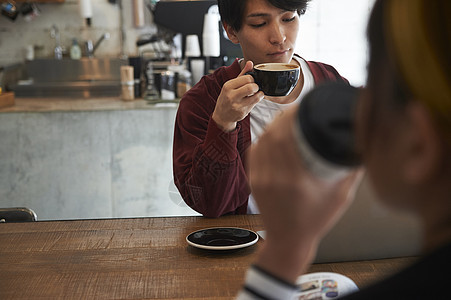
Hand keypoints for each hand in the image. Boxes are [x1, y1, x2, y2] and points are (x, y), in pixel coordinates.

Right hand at [212, 61, 263, 131]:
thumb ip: (242, 74)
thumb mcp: (231, 85)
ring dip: (259, 94)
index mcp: (228, 86)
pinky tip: (252, 100)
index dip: (252, 79)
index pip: (247, 78)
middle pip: (251, 87)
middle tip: (254, 88)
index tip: (251, 81)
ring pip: (255, 97)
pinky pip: (254, 104)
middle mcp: (231, 96)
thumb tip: (250, 63)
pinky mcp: (242, 112)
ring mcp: (237, 105)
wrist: (221, 116)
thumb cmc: (226, 98)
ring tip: (257, 93)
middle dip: (256, 86)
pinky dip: (256, 101)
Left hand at [248, 105, 362, 281]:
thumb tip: (363, 146)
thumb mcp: (340, 197)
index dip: (291, 116)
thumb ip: (352, 171)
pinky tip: (271, 134)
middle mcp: (274, 178)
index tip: (301, 106)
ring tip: (284, 118)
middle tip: (294, 108)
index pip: (286, 137)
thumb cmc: (316, 220)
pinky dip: (262, 140)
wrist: (288, 241)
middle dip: (282, 117)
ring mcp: (261, 180)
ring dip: (271, 126)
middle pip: (272, 135)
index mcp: (295, 180)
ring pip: (261, 142)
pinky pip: (254, 153)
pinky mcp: (254, 182)